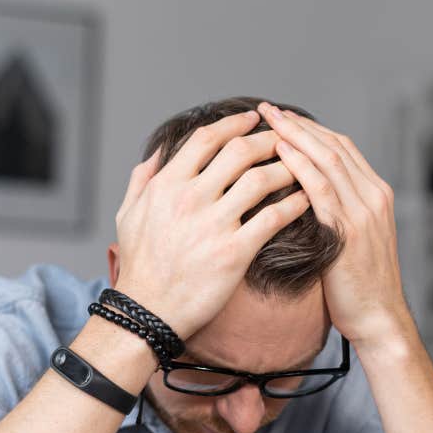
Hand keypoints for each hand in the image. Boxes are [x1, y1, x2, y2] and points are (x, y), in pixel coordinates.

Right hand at [113, 111, 309, 338]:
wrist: (147, 312)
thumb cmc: (139, 267)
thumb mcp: (128, 215)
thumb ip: (142, 179)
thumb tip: (157, 152)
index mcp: (166, 185)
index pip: (206, 139)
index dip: (234, 124)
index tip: (252, 119)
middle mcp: (190, 199)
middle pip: (240, 152)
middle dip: (268, 140)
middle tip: (286, 139)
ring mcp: (213, 225)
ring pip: (261, 180)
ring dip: (287, 168)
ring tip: (302, 167)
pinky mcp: (234, 252)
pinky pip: (273, 218)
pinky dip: (294, 205)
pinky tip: (304, 201)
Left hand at [258, 102, 410, 347]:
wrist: (378, 318)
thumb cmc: (358, 287)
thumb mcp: (351, 240)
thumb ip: (335, 214)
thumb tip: (301, 199)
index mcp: (376, 195)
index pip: (341, 148)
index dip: (310, 129)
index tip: (281, 118)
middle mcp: (374, 197)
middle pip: (334, 145)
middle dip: (298, 124)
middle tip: (267, 109)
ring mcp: (364, 212)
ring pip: (328, 160)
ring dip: (295, 136)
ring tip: (267, 122)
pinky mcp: (349, 232)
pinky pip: (321, 190)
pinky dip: (300, 167)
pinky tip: (279, 153)